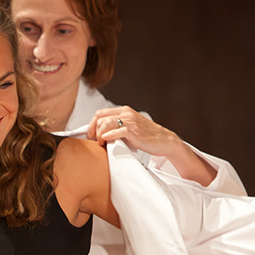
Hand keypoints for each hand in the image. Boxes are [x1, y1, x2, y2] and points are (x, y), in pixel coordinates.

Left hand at [87, 106, 215, 185]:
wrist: (164, 141)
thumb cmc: (146, 137)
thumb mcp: (130, 128)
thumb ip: (117, 126)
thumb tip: (100, 133)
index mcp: (124, 111)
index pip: (100, 113)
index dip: (91, 124)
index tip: (90, 135)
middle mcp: (126, 113)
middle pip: (100, 118)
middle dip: (93, 130)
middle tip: (94, 141)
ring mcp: (130, 121)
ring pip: (106, 123)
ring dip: (99, 134)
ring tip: (100, 143)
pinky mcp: (134, 131)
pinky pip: (116, 131)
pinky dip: (108, 136)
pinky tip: (106, 141)